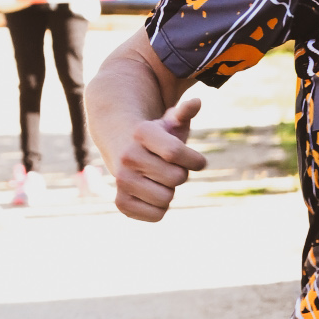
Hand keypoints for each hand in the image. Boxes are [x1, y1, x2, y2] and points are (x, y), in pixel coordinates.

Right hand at [113, 94, 206, 221]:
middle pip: (176, 178)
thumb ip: (184, 113)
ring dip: (170, 191)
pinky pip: (157, 215)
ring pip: (167, 198)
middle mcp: (127, 157)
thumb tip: (196, 102)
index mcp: (142, 133)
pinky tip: (152, 194)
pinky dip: (160, 208)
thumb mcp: (170, 122)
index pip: (176, 153)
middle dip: (180, 174)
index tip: (198, 161)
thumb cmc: (156, 136)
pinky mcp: (121, 203)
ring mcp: (121, 181)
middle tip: (170, 167)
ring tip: (159, 179)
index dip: (195, 160)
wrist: (122, 148)